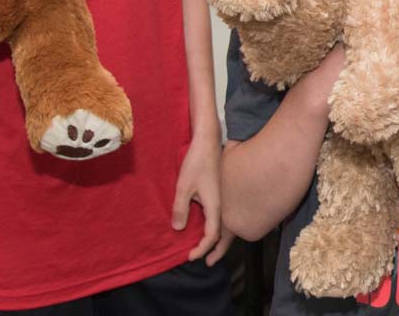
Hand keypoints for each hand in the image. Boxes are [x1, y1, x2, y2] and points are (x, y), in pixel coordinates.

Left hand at [174, 129, 231, 263]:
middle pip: (218, 232)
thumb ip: (181, 208)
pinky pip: (213, 213)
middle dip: (211, 248)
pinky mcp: (214, 191)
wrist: (206, 140)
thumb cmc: (196, 162)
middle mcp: (219, 203)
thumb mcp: (184, 186)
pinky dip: (206, 223)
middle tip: (199, 258)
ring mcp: (218, 197)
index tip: (190, 257)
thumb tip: (179, 228)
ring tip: (198, 244)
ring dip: (208, 235)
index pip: (212, 234)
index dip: (202, 248)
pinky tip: (196, 222)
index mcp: (214, 205)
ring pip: (217, 222)